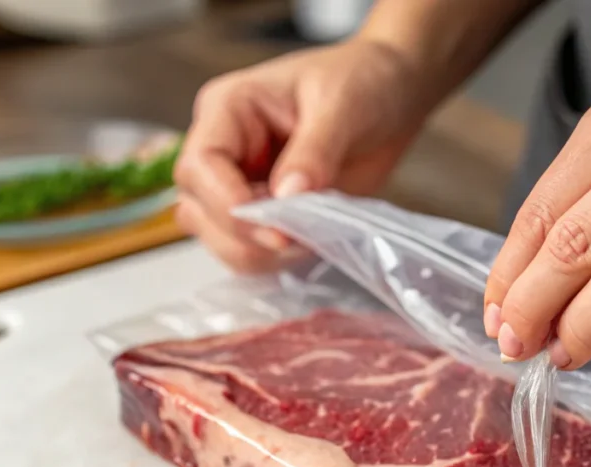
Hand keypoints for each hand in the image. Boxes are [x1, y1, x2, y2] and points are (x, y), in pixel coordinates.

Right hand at [175, 38, 431, 271]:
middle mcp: (224, 151)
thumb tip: (287, 197)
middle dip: (246, 236)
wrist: (391, 96)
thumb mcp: (342, 106)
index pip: (199, 167)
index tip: (276, 229)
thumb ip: (314, 151)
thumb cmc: (361, 81)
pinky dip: (278, 260)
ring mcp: (241, 185)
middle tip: (301, 237)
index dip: (228, 204)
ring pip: (220, 240)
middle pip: (199, 211)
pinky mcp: (265, 214)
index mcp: (228, 110)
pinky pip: (252, 251)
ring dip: (262, 254)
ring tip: (310, 237)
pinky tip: (311, 243)